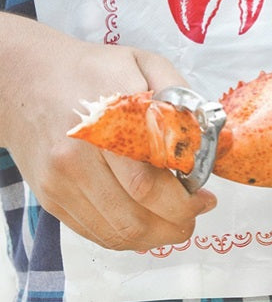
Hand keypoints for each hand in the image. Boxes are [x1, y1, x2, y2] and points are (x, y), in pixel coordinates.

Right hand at [0, 13, 216, 250]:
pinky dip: (128, 237)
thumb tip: (213, 136)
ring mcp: (62, 181)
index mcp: (107, 118)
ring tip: (180, 222)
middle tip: (199, 211)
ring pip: (116, 229)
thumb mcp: (143, 63)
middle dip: (178, 220)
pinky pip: (94, 232)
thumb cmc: (93, 69)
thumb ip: (180, 96)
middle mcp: (79, 155)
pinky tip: (149, 223)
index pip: (149, 174)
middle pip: (135, 209)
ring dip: (157, 236)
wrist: (27, 79)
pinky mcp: (51, 198)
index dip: (184, 195)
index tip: (206, 193)